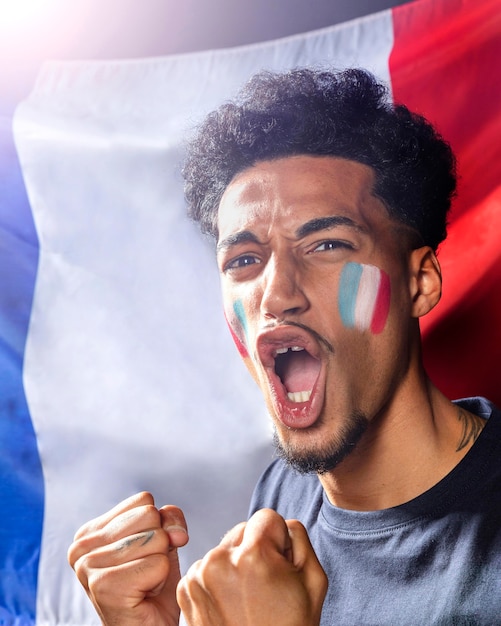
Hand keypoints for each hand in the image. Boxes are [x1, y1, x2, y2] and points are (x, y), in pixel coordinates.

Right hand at [68, 491, 188, 625]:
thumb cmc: (152, 587)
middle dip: (158, 545)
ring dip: (159, 564)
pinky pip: (158, 564)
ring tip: (143, 584)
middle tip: (143, 572)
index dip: (156, 526)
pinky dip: (160, 580)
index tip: (142, 554)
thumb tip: (176, 534)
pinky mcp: (104, 587)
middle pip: (149, 516)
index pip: (143, 501)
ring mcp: (88, 567)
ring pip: (156, 539)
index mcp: (88, 532)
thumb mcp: (162, 541)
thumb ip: (169, 519)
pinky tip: (143, 595)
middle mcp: (80, 547)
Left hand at [177, 508, 326, 625]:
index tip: (281, 566)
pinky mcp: (186, 590)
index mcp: (253, 555)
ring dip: (236, 564)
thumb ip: (298, 537)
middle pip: (243, 530)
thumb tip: (282, 524)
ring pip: (225, 548)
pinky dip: (219, 579)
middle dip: (256, 548)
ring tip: (247, 599)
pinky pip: (208, 567)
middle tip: (265, 586)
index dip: (279, 540)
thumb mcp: (313, 580)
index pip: (267, 517)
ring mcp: (199, 576)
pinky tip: (231, 605)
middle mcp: (220, 560)